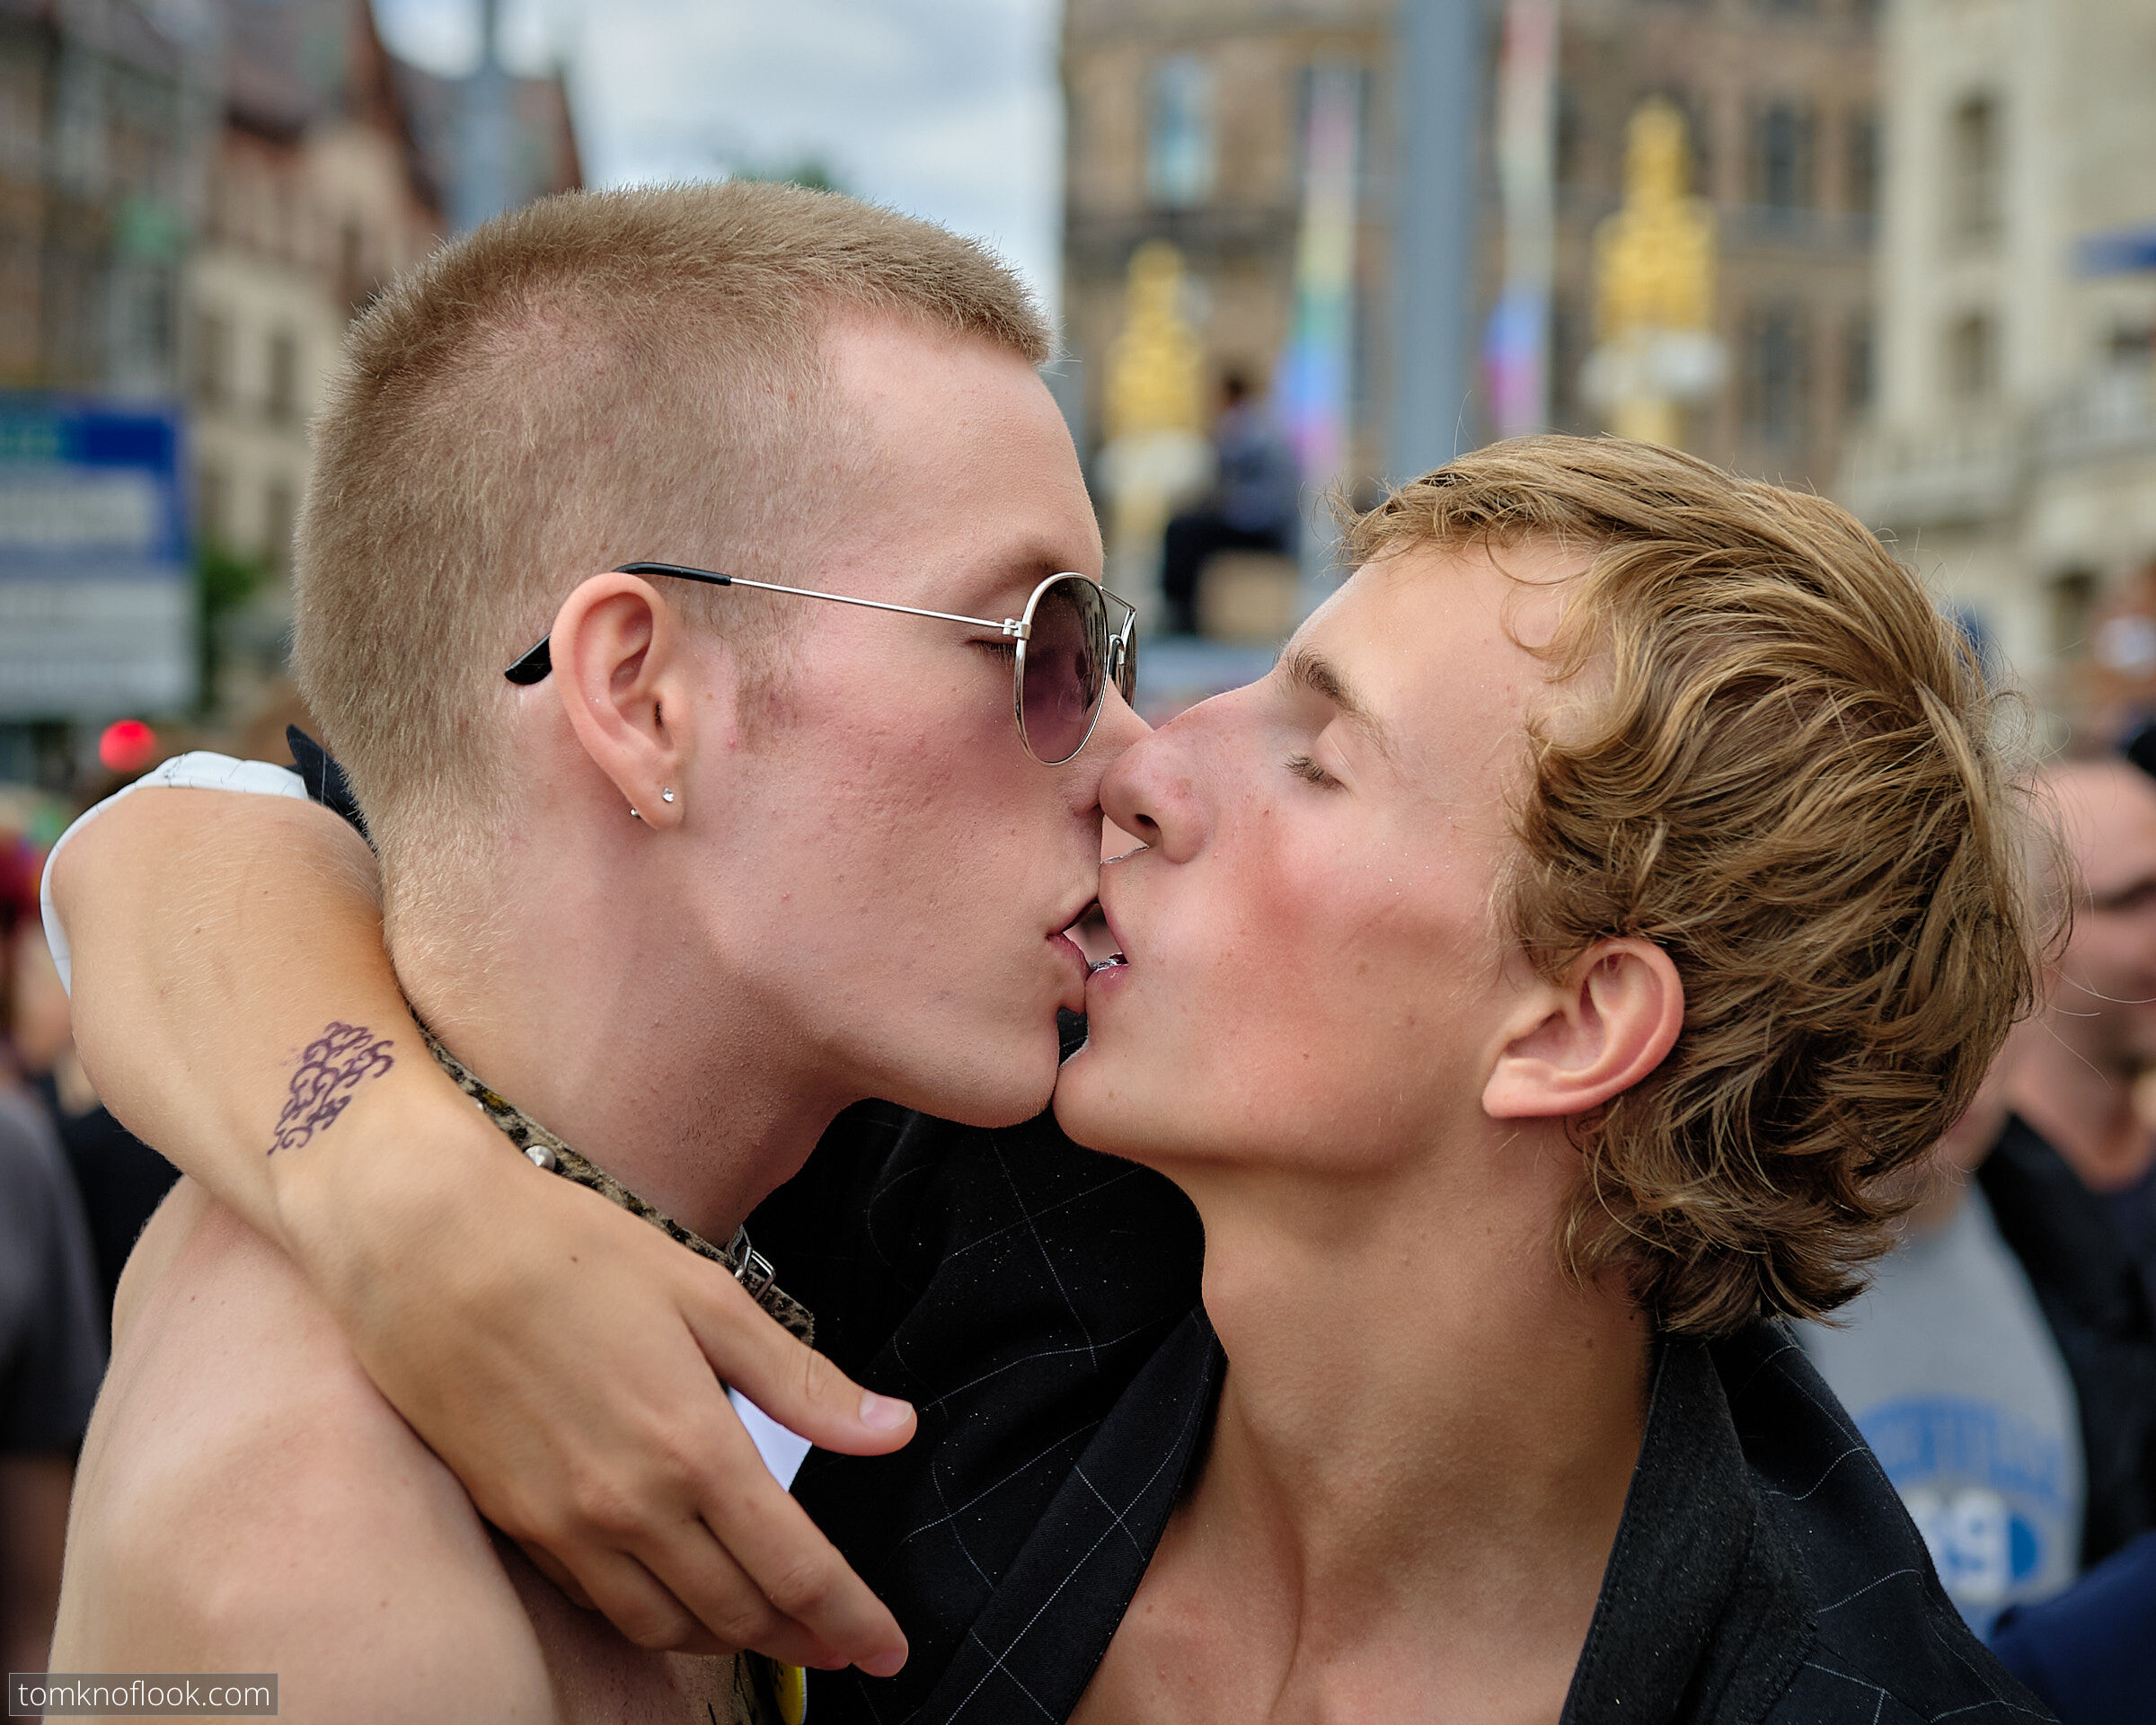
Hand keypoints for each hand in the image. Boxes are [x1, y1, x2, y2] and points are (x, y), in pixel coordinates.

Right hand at [275, 1094, 915, 1671]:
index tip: (888, 1651)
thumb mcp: (709, 1297)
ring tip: (772, 1633)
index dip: (851, 1619)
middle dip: (801, 1638)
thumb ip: (803, 1382)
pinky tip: (676, 1599)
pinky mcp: (515, 1521)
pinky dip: (652, 1617)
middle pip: (736, 1611)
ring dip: (728, 1639)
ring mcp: (564, 1524)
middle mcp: (629, 1505)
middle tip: (842, 1646)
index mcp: (692, 1446)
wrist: (427, 1248)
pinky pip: (598, 1601)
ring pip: (664, 1624)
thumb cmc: (575, 1253)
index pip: (795, 1569)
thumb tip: (895, 1431)